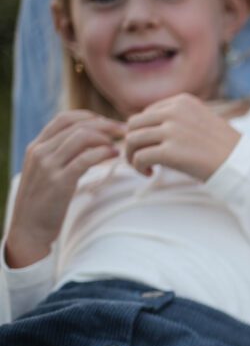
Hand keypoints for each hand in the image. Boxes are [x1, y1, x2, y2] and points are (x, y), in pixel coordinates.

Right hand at [7, 110, 122, 266]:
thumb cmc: (44, 201)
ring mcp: (48, 166)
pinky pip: (84, 159)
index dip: (90, 117)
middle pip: (77, 126)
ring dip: (106, 138)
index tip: (109, 123)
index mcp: (37, 146)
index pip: (64, 118)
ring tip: (119, 145)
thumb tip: (88, 144)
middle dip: (105, 125)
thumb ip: (61, 155)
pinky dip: (103, 153)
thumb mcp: (47, 172)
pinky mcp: (59, 182)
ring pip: (81, 138)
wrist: (29, 228)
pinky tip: (115, 155)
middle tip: (124, 130)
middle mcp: (40, 151)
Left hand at [124, 94, 239, 180]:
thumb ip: (179, 119)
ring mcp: (171, 131)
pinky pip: (139, 157)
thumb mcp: (202, 121)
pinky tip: (149, 173)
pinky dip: (138, 167)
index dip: (144, 131)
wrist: (241, 164)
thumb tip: (150, 130)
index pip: (147, 113)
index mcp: (182, 101)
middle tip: (140, 158)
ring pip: (132, 140)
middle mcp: (174, 112)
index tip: (151, 146)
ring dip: (132, 156)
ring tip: (143, 167)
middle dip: (132, 142)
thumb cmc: (225, 148)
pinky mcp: (169, 152)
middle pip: (134, 124)